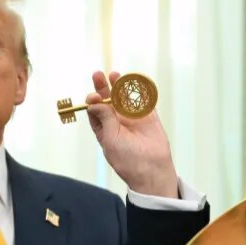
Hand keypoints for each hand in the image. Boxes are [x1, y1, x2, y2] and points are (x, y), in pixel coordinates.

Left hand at [85, 70, 178, 197]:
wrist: (151, 169)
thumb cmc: (127, 159)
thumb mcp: (110, 139)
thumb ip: (105, 119)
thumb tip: (94, 101)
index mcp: (104, 128)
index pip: (95, 109)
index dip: (93, 101)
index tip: (94, 97)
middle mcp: (117, 121)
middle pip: (107, 100)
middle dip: (102, 87)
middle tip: (98, 75)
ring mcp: (133, 117)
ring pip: (124, 97)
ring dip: (119, 86)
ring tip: (114, 75)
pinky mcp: (148, 116)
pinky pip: (143, 100)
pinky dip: (139, 90)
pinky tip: (133, 80)